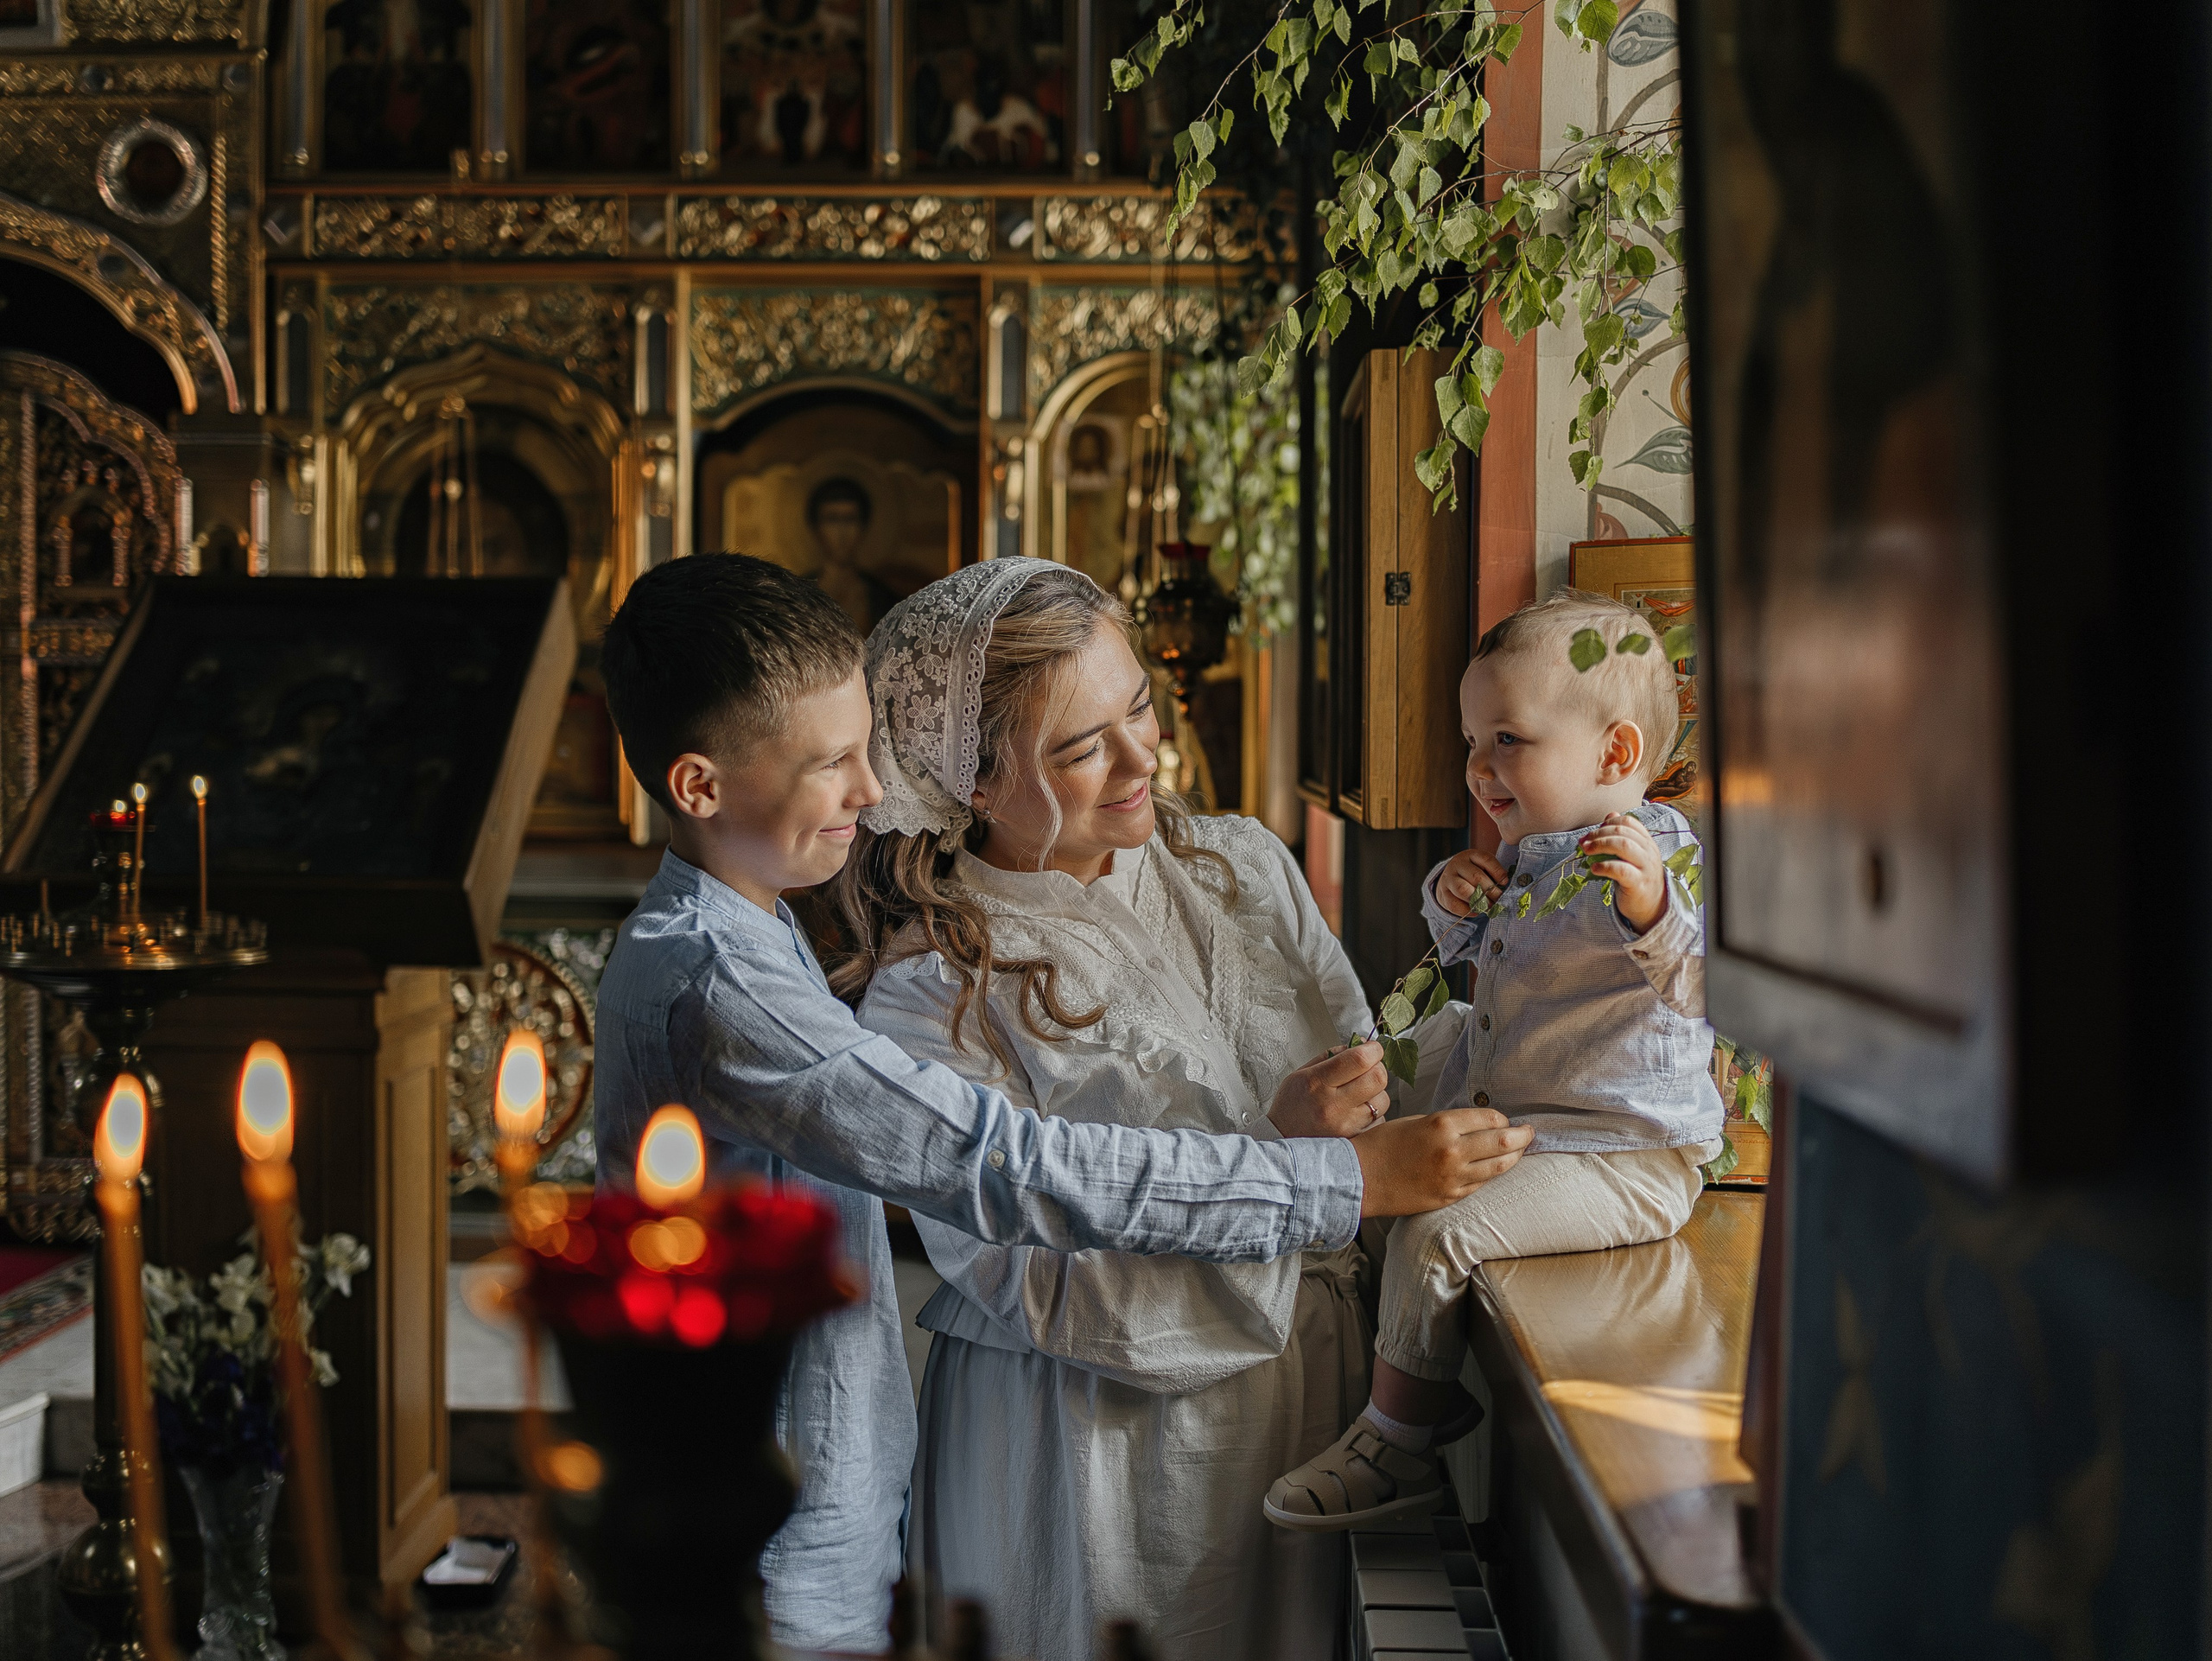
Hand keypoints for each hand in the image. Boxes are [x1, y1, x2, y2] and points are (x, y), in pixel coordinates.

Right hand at [1269, 1043, 1391, 1137]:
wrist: (1283, 1138)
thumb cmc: (1292, 1105)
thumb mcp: (1302, 1073)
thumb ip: (1331, 1056)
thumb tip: (1360, 1045)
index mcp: (1318, 1083)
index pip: (1359, 1060)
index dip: (1373, 1049)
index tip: (1372, 1048)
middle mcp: (1333, 1106)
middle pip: (1378, 1078)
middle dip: (1377, 1068)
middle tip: (1368, 1069)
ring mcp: (1346, 1126)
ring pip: (1383, 1100)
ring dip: (1376, 1092)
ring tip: (1359, 1094)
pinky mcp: (1355, 1140)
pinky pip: (1379, 1120)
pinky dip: (1373, 1113)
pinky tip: (1357, 1112)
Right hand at [1353, 1108, 1533, 1216]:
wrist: (1360, 1178)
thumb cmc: (1382, 1145)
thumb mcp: (1417, 1121)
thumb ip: (1448, 1124)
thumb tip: (1476, 1125)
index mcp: (1443, 1125)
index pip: (1490, 1118)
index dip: (1503, 1118)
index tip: (1506, 1119)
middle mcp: (1453, 1151)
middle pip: (1504, 1142)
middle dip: (1522, 1136)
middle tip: (1529, 1132)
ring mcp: (1453, 1177)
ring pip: (1499, 1167)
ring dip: (1515, 1157)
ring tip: (1520, 1151)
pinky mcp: (1449, 1197)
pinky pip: (1480, 1184)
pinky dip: (1491, 1174)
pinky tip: (1495, 1169)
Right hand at [1434, 848, 1507, 917]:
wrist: (1450, 878)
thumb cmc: (1473, 873)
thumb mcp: (1483, 867)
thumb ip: (1494, 874)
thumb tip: (1504, 885)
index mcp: (1471, 855)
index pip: (1485, 859)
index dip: (1497, 871)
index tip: (1505, 882)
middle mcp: (1457, 864)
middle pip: (1475, 877)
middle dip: (1490, 890)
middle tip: (1498, 899)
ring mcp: (1448, 879)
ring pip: (1463, 890)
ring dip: (1479, 901)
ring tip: (1489, 907)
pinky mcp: (1443, 893)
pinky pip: (1454, 904)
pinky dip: (1467, 910)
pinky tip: (1476, 911)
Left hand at [1580, 812, 1666, 933]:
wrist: (1652, 907)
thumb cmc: (1638, 878)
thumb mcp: (1632, 855)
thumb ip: (1622, 836)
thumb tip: (1611, 815)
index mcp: (1647, 842)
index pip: (1628, 822)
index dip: (1607, 824)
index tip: (1592, 833)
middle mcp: (1648, 852)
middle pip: (1622, 832)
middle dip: (1598, 834)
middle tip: (1583, 843)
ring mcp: (1645, 867)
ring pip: (1623, 846)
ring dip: (1600, 845)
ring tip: (1586, 852)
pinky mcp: (1638, 883)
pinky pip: (1621, 870)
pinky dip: (1605, 866)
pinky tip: (1594, 869)